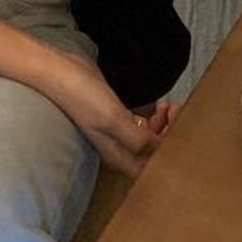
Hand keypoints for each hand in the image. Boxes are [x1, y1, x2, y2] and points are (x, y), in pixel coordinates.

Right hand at [42, 53, 176, 179]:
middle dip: (170, 138)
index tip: (181, 134)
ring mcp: (116, 132)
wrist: (60, 72)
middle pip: (152, 154)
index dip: (169, 157)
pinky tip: (160, 104)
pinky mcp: (116, 116)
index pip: (151, 169)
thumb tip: (159, 148)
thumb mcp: (113, 119)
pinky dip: (155, 118)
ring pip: (149, 138)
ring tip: (170, 105)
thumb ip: (137, 139)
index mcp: (118, 155)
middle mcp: (118, 148)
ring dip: (165, 126)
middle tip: (180, 114)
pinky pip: (142, 125)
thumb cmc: (84, 97)